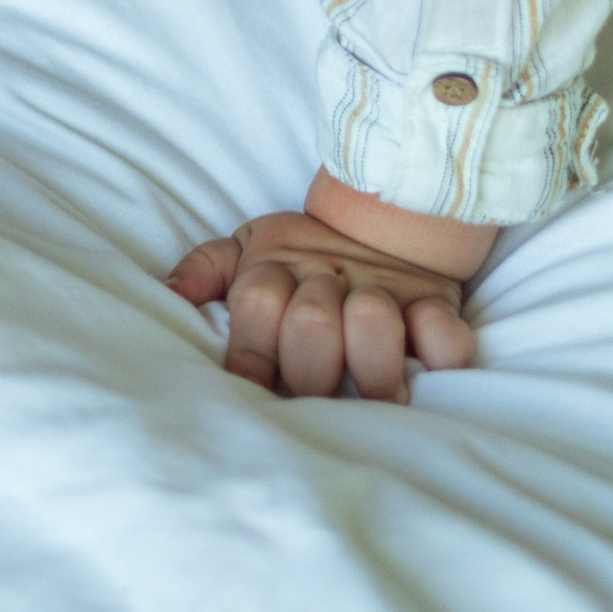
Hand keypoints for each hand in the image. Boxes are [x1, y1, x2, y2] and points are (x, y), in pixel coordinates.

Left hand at [169, 174, 490, 399]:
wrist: (389, 207)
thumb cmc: (307, 249)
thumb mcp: (250, 246)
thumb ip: (208, 269)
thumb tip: (169, 292)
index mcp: (278, 266)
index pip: (255, 307)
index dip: (249, 359)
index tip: (251, 401)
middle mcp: (329, 278)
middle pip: (311, 324)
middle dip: (309, 373)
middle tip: (314, 404)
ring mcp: (385, 289)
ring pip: (374, 324)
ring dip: (370, 370)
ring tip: (370, 402)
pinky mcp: (434, 301)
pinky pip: (443, 332)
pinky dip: (441, 357)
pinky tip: (427, 377)